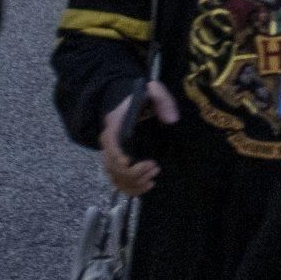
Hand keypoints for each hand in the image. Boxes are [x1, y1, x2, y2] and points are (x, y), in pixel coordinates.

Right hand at [100, 80, 176, 195]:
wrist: (129, 104)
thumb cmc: (143, 99)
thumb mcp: (154, 91)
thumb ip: (162, 100)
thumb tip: (172, 119)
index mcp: (115, 125)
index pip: (111, 143)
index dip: (119, 156)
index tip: (135, 163)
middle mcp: (109, 143)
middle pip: (112, 165)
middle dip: (133, 172)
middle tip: (155, 167)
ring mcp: (111, 155)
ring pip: (115, 176)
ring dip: (134, 182)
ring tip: (153, 176)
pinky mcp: (117, 164)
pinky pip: (118, 182)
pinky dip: (131, 188)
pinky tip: (147, 187)